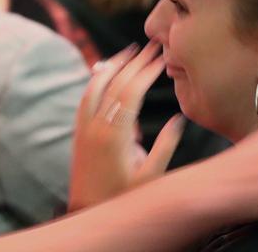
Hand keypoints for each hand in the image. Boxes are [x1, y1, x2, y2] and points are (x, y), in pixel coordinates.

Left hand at [68, 42, 184, 210]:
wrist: (88, 213)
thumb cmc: (123, 199)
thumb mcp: (151, 179)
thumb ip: (165, 147)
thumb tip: (178, 118)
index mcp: (115, 135)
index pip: (131, 92)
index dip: (147, 71)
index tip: (161, 57)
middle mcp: (96, 126)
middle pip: (115, 83)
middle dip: (135, 61)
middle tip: (152, 45)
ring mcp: (84, 128)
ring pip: (96, 86)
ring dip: (113, 65)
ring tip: (129, 51)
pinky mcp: (79, 132)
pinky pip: (86, 98)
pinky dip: (97, 80)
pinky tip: (105, 72)